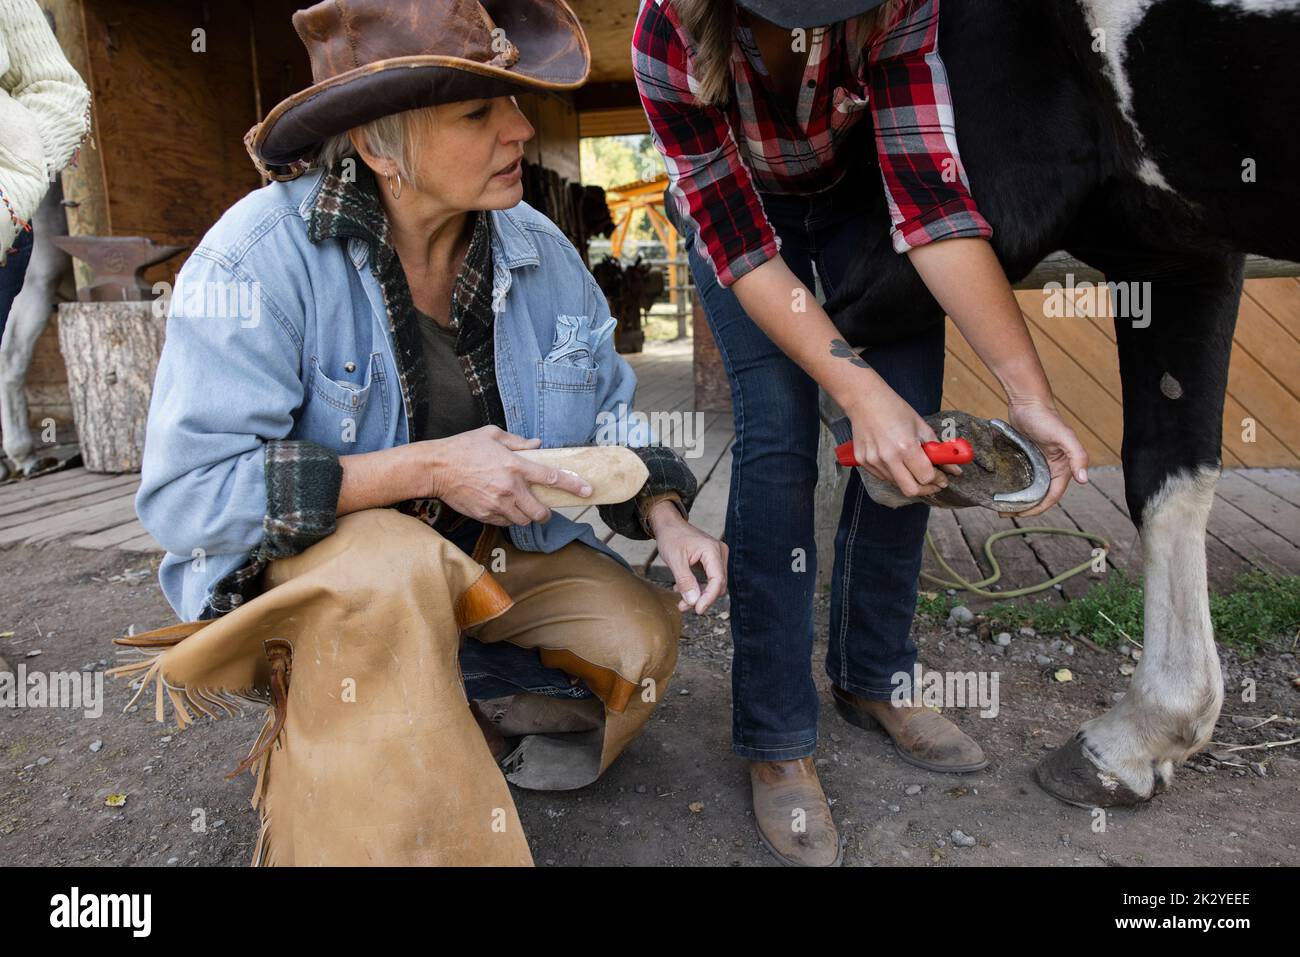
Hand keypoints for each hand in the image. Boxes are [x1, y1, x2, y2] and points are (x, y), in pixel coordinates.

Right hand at [427, 426, 591, 525]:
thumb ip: (518, 441)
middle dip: (546, 513)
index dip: (573, 485)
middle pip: (540, 512)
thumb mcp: (492, 434)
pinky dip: (508, 517)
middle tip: (544, 508)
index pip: (552, 478)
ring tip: (520, 506)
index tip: (587, 491)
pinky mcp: (485, 515)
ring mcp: (497, 504)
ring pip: (523, 520)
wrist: (435, 468)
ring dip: (527, 516)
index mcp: (515, 466)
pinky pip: (505, 522)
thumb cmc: (463, 448)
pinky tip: (502, 507)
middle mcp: (510, 488)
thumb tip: (537, 444)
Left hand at [648, 502, 727, 613]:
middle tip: (684, 606)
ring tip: (681, 602)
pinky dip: (698, 588)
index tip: (697, 610)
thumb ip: (685, 581)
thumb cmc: (671, 537)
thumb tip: (693, 601)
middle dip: (702, 598)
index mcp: (712, 550)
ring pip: (714, 584)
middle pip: (718, 584)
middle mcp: (720, 553)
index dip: (709, 598)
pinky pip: (710, 579)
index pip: (717, 580)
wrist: (669, 524)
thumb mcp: (674, 560)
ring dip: (700, 595)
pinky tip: (683, 590)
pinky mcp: (713, 561)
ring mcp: (718, 557)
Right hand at [841, 381, 953, 497]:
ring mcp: (873, 461)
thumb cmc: (894, 409)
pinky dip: (894, 474)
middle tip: (933, 483)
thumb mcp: (921, 426)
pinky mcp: (862, 462)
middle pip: (911, 490)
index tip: (943, 478)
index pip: (926, 477)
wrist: (864, 400)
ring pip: (897, 484)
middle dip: (926, 489)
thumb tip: (954, 468)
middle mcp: (888, 457)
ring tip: (912, 465)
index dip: (938, 479)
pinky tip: (896, 460)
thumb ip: (938, 450)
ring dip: (909, 479)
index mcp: (906, 446)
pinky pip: (883, 477)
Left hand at [1005, 399, 1087, 515]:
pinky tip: (1001, 490)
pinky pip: (1020, 476)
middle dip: (1025, 507)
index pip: (1053, 495)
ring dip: (1018, 499)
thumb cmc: (1046, 418)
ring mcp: (1038, 463)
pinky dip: (1013, 486)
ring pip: (1029, 487)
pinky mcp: (1026, 457)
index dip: (1039, 508)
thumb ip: (1077, 456)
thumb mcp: (1064, 436)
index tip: (1021, 514)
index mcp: (1064, 467)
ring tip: (1001, 506)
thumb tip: (1084, 480)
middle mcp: (1052, 468)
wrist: (1028, 401)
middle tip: (1005, 513)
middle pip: (1040, 495)